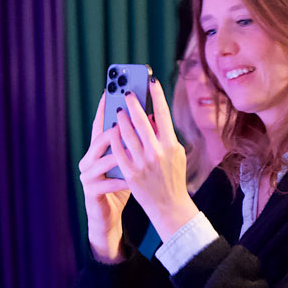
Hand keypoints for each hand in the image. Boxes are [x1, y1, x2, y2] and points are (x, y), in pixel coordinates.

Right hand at [78, 94, 130, 262]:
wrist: (108, 216)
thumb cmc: (121, 186)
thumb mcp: (129, 162)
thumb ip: (136, 143)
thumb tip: (152, 118)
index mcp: (97, 150)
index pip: (100, 124)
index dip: (104, 107)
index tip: (111, 90)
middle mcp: (88, 159)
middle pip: (101, 137)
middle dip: (115, 124)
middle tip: (126, 112)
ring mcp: (87, 175)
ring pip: (103, 158)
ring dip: (119, 152)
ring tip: (133, 146)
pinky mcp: (91, 192)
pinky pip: (107, 182)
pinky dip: (121, 180)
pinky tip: (132, 178)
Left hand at [111, 78, 198, 239]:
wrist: (169, 206)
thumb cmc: (173, 177)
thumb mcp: (176, 154)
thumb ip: (165, 135)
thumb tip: (151, 117)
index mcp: (171, 145)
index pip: (163, 114)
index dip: (157, 95)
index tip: (151, 81)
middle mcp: (157, 152)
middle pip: (141, 120)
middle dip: (133, 103)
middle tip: (126, 92)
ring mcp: (142, 163)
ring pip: (126, 134)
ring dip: (120, 119)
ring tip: (118, 110)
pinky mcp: (130, 173)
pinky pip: (118, 150)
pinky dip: (114, 138)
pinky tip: (111, 129)